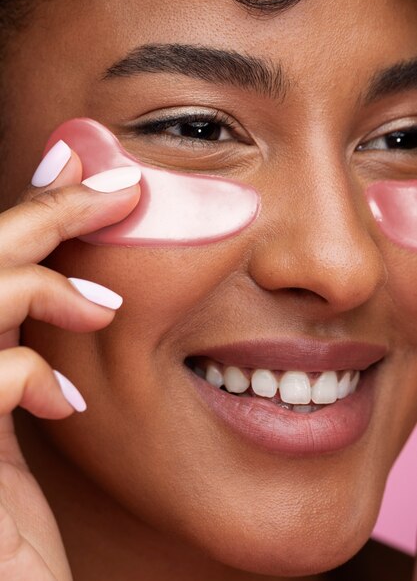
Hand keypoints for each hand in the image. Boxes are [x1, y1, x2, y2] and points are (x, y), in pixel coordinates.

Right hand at [0, 141, 139, 579]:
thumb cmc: (18, 529)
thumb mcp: (23, 428)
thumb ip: (31, 366)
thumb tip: (81, 297)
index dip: (33, 210)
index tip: (81, 174)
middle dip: (46, 213)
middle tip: (118, 189)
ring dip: (39, 286)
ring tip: (104, 304)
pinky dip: (24, 376)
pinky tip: (65, 400)